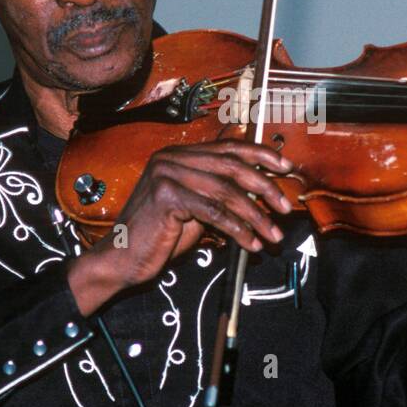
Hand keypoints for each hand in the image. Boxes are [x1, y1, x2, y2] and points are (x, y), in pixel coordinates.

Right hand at [67, 140, 294, 314]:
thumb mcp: (195, 209)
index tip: (285, 167)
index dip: (260, 155)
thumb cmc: (158, 237)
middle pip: (232, 166)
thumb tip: (261, 191)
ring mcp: (167, 174)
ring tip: (272, 234)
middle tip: (285, 206)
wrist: (121, 259)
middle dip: (265, 187)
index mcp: (178, 155)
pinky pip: (213, 211)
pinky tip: (250, 242)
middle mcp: (172, 158)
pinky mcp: (166, 196)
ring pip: (227, 191)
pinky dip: (237, 229)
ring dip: (256, 215)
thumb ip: (221, 195)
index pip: (227, 147)